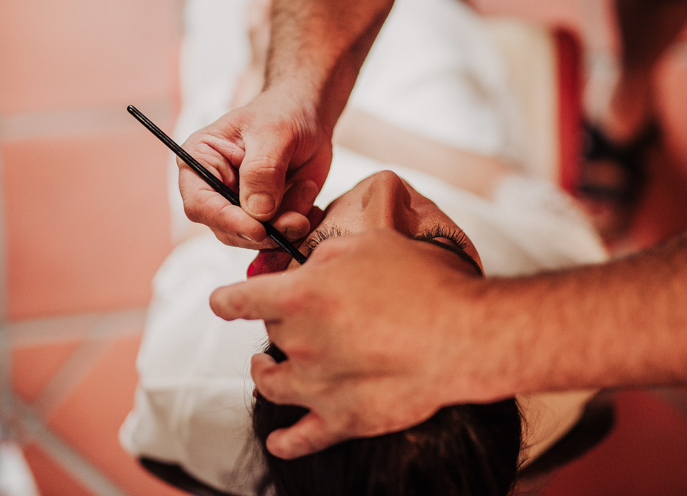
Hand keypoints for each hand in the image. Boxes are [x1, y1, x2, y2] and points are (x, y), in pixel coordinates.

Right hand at [179, 92, 331, 247]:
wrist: (309, 116)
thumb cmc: (284, 112)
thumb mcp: (274, 133)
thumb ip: (263, 170)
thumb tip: (258, 212)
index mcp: (200, 162)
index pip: (199, 204)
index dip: (226, 221)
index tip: (258, 229)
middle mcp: (214, 189)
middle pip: (227, 230)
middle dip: (265, 231)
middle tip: (297, 218)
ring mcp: (240, 206)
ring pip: (256, 237)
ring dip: (286, 225)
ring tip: (306, 189)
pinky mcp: (265, 216)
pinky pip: (279, 235)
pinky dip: (298, 225)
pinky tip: (309, 196)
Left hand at [210, 228, 496, 458]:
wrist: (463, 334)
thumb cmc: (422, 282)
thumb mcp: (368, 245)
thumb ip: (326, 256)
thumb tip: (308, 268)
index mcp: (299, 295)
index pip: (240, 300)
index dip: (227, 300)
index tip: (222, 303)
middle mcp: (299, 343)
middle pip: (270, 335)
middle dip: (279, 324)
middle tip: (301, 319)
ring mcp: (317, 386)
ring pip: (271, 382)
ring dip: (265, 373)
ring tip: (265, 367)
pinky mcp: (343, 419)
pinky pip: (302, 438)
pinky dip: (286, 442)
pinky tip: (278, 441)